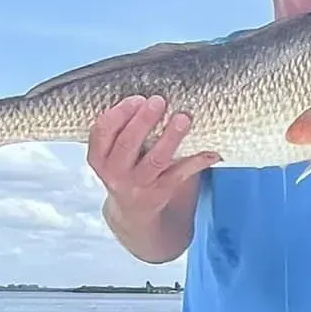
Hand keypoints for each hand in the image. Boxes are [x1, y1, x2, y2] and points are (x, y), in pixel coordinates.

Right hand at [87, 94, 217, 213]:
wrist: (132, 213)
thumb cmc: (125, 170)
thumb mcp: (112, 154)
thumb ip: (122, 130)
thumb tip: (150, 98)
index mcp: (99, 157)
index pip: (102, 131)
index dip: (120, 113)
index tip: (137, 98)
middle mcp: (115, 173)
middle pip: (128, 143)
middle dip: (143, 120)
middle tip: (159, 101)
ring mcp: (138, 185)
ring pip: (156, 159)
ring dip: (171, 137)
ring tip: (183, 118)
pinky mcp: (160, 193)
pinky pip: (180, 174)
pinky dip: (196, 161)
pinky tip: (211, 151)